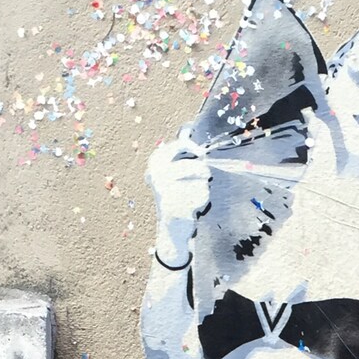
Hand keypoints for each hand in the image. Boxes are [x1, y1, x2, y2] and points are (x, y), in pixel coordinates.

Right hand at [145, 125, 213, 261]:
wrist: (172, 229)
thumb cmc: (177, 197)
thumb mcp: (173, 173)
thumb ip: (180, 154)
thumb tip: (187, 129)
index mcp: (155, 164)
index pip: (178, 145)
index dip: (192, 147)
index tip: (200, 153)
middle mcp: (157, 176)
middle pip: (195, 166)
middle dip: (203, 173)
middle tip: (202, 179)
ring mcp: (166, 192)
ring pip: (202, 181)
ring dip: (203, 189)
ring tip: (192, 198)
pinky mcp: (177, 206)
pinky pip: (202, 194)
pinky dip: (203, 201)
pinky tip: (193, 208)